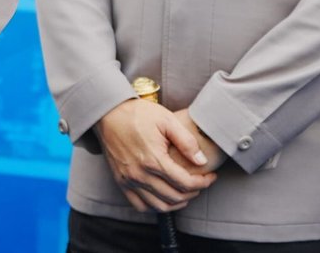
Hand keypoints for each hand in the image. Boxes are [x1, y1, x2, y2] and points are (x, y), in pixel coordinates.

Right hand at [94, 98, 216, 212]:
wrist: (108, 113)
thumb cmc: (138, 114)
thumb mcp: (166, 120)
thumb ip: (186, 141)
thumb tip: (202, 161)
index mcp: (153, 160)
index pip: (186, 183)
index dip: (203, 183)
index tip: (211, 176)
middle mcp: (140, 174)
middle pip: (175, 197)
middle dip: (193, 192)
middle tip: (200, 183)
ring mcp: (129, 180)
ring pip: (159, 206)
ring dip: (177, 203)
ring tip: (185, 192)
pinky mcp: (121, 181)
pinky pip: (140, 206)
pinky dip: (155, 207)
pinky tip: (164, 197)